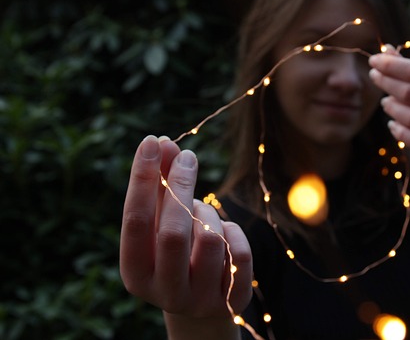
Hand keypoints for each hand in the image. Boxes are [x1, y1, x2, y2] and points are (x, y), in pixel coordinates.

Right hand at [119, 136, 252, 323]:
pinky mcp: (232, 300)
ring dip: (207, 213)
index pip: (135, 221)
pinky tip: (223, 233)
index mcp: (135, 274)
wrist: (200, 303)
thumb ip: (160, 186)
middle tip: (188, 157)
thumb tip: (162, 142)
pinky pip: (239, 251)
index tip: (152, 141)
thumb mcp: (161, 224)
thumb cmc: (173, 253)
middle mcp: (165, 292)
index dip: (143, 178)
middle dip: (181, 186)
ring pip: (210, 238)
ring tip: (202, 214)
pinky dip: (232, 231)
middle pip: (172, 232)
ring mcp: (200, 300)